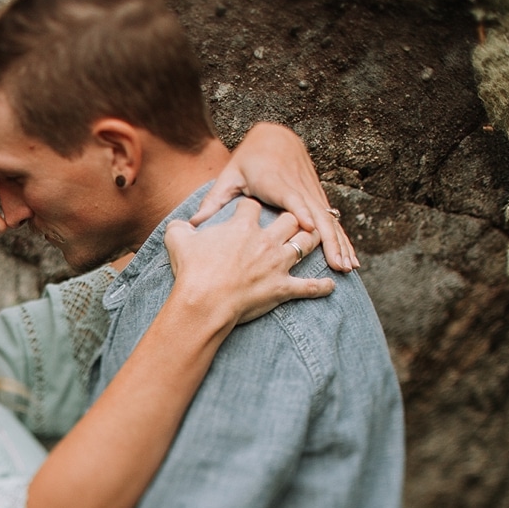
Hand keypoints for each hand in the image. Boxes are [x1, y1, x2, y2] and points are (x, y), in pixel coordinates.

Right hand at [166, 199, 334, 329]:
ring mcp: (278, 264)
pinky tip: (331, 285)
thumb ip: (180, 226)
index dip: (249, 205)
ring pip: (305, 244)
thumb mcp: (177, 239)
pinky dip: (322, 287)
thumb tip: (181, 225)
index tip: (248, 209)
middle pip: (289, 219)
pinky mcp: (284, 288)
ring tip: (315, 238)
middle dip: (290, 217)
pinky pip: (310, 287)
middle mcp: (266, 241)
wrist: (206, 302)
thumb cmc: (192, 270)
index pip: (252, 205)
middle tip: (288, 220)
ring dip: (311, 240)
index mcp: (242, 226)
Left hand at [193, 122, 357, 271]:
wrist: (276, 137)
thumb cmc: (249, 159)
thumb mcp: (230, 175)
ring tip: (348, 267)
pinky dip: (342, 239)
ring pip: (330, 221)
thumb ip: (215, 199)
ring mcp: (311, 194)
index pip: (292, 198)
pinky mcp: (317, 199)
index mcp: (276, 183)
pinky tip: (350, 258)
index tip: (308, 228)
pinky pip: (332, 222)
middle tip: (337, 265)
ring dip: (341, 244)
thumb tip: (193, 223)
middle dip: (329, 240)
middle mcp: (298, 189)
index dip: (301, 212)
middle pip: (318, 215)